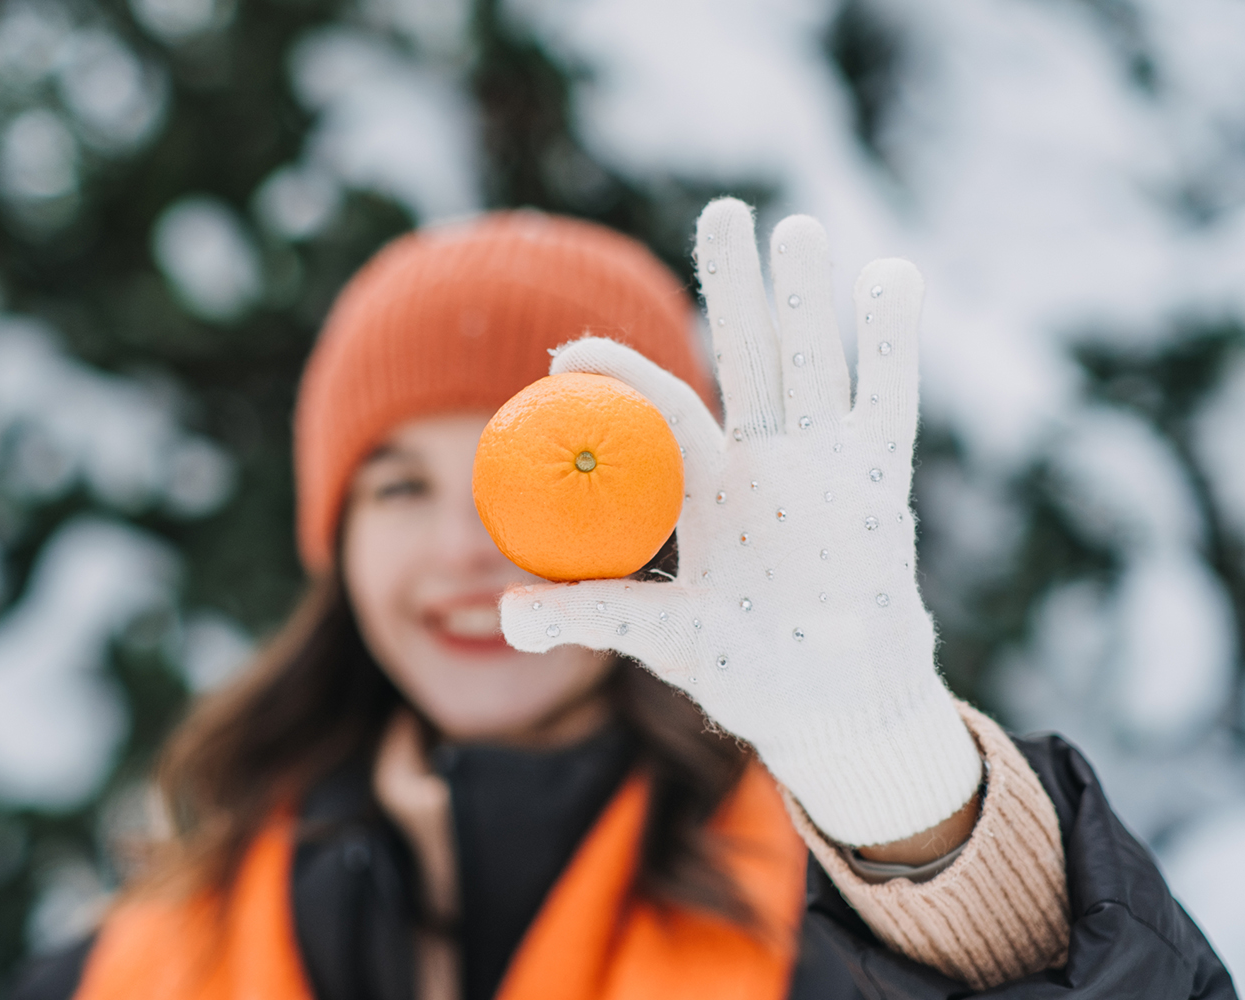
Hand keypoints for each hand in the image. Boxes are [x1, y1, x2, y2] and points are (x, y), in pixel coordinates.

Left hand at [499, 198, 981, 846]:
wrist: (836, 710)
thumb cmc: (750, 669)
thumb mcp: (667, 639)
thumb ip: (595, 616)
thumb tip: (502, 616)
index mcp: (703, 492)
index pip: (659, 415)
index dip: (618, 378)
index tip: (567, 349)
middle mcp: (761, 463)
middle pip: (748, 357)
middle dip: (735, 287)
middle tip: (725, 213)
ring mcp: (822, 466)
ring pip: (813, 364)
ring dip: (806, 299)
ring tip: (794, 228)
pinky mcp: (878, 481)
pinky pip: (888, 401)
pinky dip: (890, 344)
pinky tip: (889, 276)